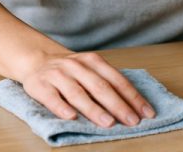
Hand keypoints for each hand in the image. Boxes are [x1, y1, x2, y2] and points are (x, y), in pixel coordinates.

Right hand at [20, 50, 155, 127]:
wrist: (36, 59)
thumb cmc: (70, 70)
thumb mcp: (90, 68)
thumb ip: (107, 82)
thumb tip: (133, 105)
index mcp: (93, 61)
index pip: (117, 80)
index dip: (132, 96)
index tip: (146, 112)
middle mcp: (76, 66)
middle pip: (100, 86)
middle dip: (118, 105)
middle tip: (132, 120)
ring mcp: (58, 75)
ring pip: (78, 93)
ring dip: (94, 109)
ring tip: (108, 122)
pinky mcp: (39, 86)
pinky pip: (52, 98)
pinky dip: (62, 108)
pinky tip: (72, 117)